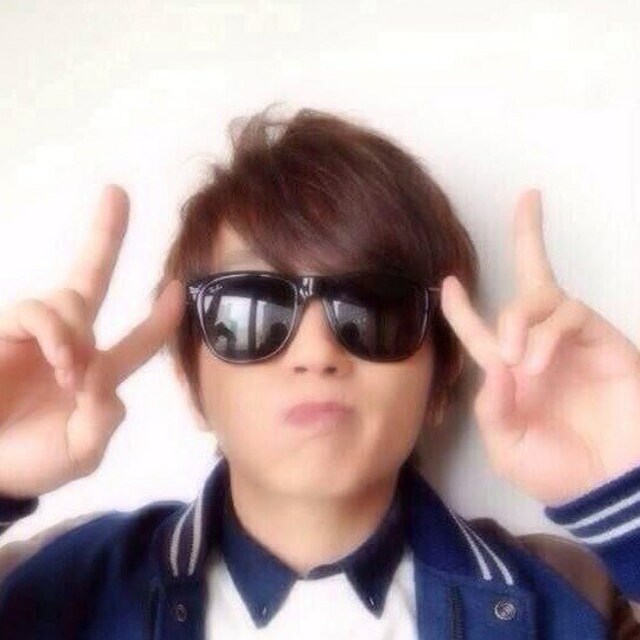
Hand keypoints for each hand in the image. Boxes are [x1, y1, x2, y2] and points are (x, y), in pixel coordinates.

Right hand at [0, 185, 184, 498]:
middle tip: (117, 192)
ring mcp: (37, 334)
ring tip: (70, 372)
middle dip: (105, 236)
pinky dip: (55, 331)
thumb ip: (103, 423)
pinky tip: (60, 358)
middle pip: (91, 279)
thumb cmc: (30, 461)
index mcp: (97, 371)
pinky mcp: (6, 331)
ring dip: (78, 332)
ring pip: (71, 300)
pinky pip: (38, 312)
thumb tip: (104, 380)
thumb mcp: (80, 453)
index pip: (138, 339)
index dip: (161, 318)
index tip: (178, 288)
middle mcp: (70, 343)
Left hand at [440, 189, 639, 505]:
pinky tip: (537, 363)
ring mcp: (571, 340)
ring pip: (541, 295)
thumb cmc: (557, 471)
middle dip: (527, 236)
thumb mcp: (507, 449)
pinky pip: (570, 315)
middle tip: (526, 205)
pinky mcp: (602, 340)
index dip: (461, 308)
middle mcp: (538, 346)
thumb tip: (494, 365)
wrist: (609, 486)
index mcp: (509, 372)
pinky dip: (547, 334)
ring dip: (518, 318)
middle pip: (530, 281)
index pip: (479, 331)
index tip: (447, 282)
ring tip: (516, 358)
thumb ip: (491, 409)